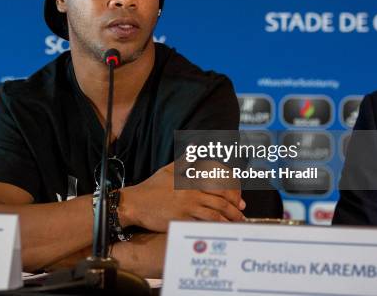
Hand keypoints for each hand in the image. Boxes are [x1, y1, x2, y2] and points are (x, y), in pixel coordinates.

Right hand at [119, 162, 245, 232]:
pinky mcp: (180, 220)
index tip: (239, 200)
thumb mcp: (168, 170)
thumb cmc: (152, 187)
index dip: (231, 193)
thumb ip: (185, 160)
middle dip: (234, 208)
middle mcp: (190, 193)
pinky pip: (202, 224)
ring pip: (214, 214)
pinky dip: (215, 227)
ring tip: (236, 224)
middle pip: (219, 200)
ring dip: (228, 219)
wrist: (135, 203)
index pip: (217, 184)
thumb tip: (195, 145)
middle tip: (241, 213)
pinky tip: (222, 230)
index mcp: (190, 180)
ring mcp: (186, 207)